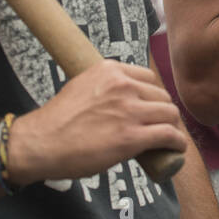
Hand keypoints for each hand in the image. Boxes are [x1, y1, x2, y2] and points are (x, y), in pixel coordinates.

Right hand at [8, 59, 188, 184]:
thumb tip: (122, 97)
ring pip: (169, 113)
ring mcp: (129, 110)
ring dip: (172, 126)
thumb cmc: (58, 120)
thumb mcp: (82, 86)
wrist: (41, 142)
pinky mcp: (132, 136)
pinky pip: (168, 134)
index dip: (151, 95)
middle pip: (161, 95)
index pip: (148, 78)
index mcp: (110, 70)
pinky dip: (177, 142)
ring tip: (168, 138)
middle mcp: (123, 85)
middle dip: (162, 111)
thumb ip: (104, 87)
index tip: (150, 108)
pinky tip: (176, 148)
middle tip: (158, 126)